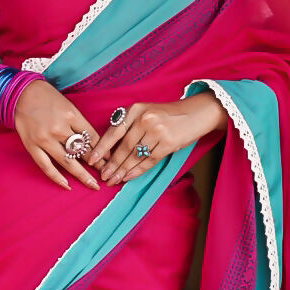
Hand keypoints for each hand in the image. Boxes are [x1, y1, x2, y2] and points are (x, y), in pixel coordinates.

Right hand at [12, 78, 101, 191]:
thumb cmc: (47, 98)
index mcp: (71, 115)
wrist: (21, 93)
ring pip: (68, 162)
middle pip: (83, 151)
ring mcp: (45, 139)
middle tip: (108, 175)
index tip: (110, 160)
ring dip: (82, 175)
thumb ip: (80, 124)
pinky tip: (67, 185)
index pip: (92, 137)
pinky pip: (46, 166)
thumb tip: (95, 143)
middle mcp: (59, 128)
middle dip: (98, 165)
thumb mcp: (68, 106)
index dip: (103, 151)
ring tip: (93, 185)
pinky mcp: (32, 146)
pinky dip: (57, 177)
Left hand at [85, 94, 226, 184]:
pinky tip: (128, 177)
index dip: (102, 147)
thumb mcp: (147, 112)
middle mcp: (144, 118)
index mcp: (136, 109)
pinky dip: (137, 171)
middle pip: (123, 146)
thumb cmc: (169, 115)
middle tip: (103, 176)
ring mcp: (157, 130)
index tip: (92, 160)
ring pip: (135, 155)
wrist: (197, 112)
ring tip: (113, 180)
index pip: (114, 130)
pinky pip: (148, 160)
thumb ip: (130, 125)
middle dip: (112, 164)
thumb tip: (110, 150)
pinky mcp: (168, 143)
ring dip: (122, 170)